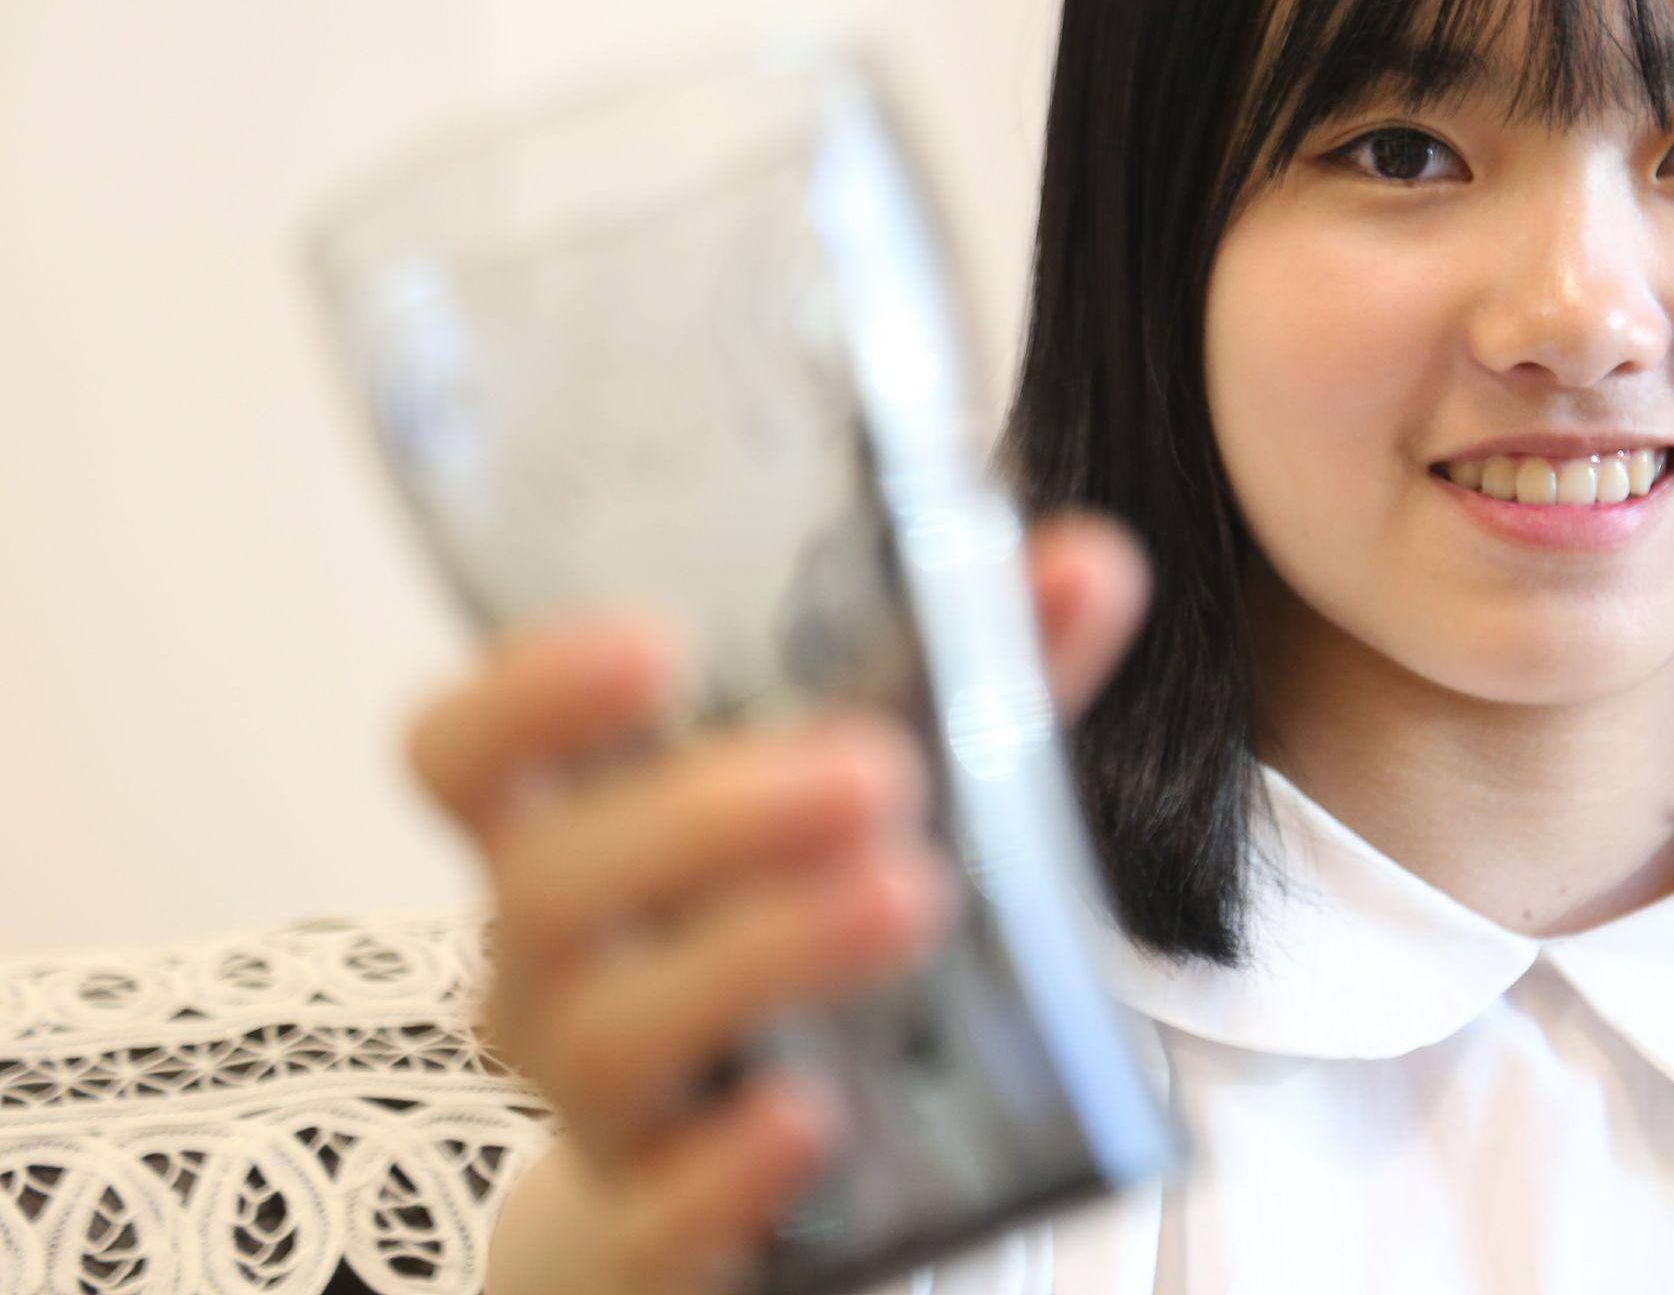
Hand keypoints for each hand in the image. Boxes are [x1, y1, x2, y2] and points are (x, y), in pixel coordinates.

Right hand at [402, 512, 1151, 1294]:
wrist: (735, 1185)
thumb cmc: (791, 934)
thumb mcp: (889, 800)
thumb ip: (980, 683)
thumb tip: (1089, 562)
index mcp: (579, 829)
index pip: (466, 752)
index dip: (529, 692)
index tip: (656, 641)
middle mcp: (553, 960)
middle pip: (553, 879)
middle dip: (708, 817)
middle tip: (876, 772)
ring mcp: (597, 1103)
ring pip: (613, 1034)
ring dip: (759, 954)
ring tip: (912, 894)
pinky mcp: (654, 1229)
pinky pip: (658, 1212)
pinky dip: (728, 1166)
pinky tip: (817, 1115)